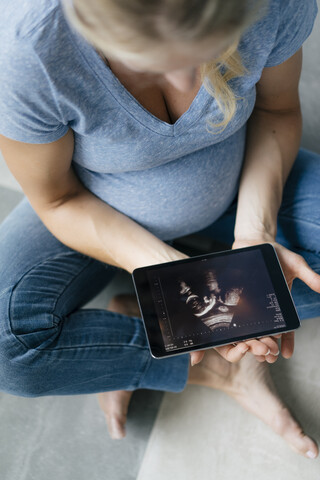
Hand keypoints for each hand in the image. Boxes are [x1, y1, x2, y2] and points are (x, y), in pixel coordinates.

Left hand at [190, 235, 319, 366]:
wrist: (254, 241)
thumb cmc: (277, 253)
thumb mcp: (296, 264)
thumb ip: (310, 276)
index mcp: (280, 303)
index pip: (285, 327)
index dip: (288, 341)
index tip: (287, 355)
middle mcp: (264, 306)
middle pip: (267, 331)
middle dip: (268, 346)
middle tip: (267, 358)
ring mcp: (249, 302)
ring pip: (250, 326)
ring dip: (252, 341)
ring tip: (253, 353)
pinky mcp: (235, 297)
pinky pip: (234, 313)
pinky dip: (235, 325)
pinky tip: (234, 337)